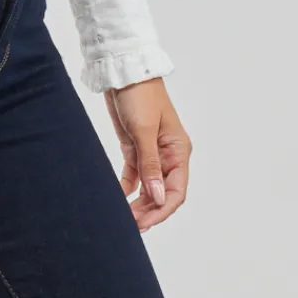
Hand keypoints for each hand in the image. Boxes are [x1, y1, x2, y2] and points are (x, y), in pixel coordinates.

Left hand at [104, 78, 191, 232]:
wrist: (122, 72)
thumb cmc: (139, 95)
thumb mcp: (143, 131)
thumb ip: (150, 165)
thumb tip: (158, 197)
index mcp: (178, 151)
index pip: (176, 191)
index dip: (162, 210)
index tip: (145, 222)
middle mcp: (168, 154)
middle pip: (162, 192)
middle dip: (148, 210)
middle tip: (130, 225)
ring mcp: (151, 151)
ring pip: (148, 186)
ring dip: (138, 202)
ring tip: (124, 218)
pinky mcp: (134, 146)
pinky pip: (134, 175)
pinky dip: (127, 188)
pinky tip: (118, 199)